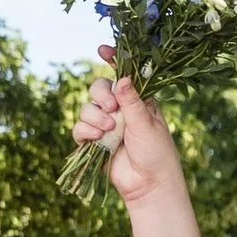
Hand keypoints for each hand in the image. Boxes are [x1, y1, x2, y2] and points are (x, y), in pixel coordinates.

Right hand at [75, 59, 180, 207]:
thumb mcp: (147, 124)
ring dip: (95, 116)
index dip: (112, 60)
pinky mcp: (94, 142)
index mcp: (138, 100)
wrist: (148, 185)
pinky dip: (85, 131)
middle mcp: (120, 109)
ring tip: (109, 130)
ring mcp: (106, 125)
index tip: (102, 50)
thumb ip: (132, 102)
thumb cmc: (156, 153)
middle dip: (101, 94)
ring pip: (87, 107)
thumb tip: (122, 79)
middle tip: (111, 108)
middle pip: (98, 88)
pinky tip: (96, 138)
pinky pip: (79, 128)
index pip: (123, 74)